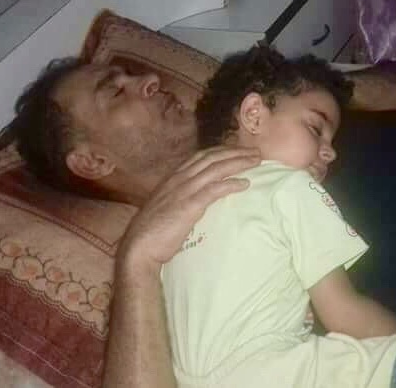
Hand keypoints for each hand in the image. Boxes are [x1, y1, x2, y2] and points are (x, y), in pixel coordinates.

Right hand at [119, 146, 259, 269]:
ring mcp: (184, 190)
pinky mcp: (190, 205)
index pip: (201, 156)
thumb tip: (195, 199)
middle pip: (212, 157)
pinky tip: (245, 184)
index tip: (238, 149)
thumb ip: (180, 198)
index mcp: (173, 178)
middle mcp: (179, 179)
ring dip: (238, 163)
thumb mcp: (166, 207)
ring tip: (256, 161)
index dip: (221, 150)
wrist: (139, 247)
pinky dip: (231, 184)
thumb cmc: (152, 232)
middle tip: (254, 151)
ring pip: (216, 169)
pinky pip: (215, 189)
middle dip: (235, 151)